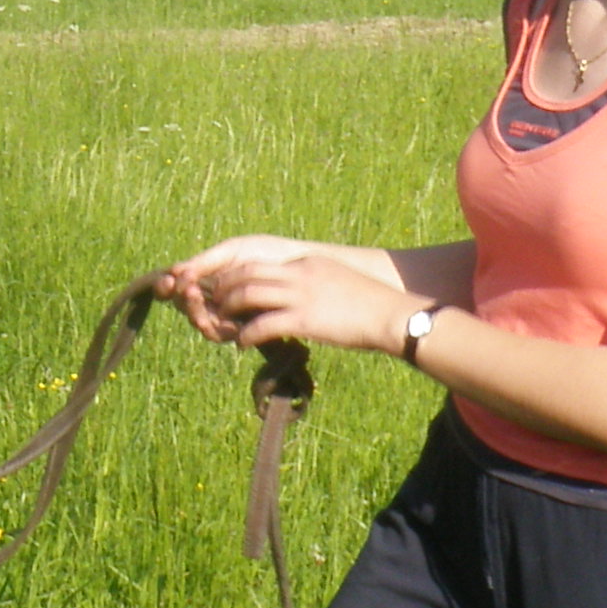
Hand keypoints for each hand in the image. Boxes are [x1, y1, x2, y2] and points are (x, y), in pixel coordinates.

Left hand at [164, 240, 408, 355]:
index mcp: (306, 263)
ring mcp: (301, 295)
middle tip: (214, 305)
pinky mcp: (304, 320)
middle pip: (245, 272)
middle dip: (223, 288)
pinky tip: (242, 344)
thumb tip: (301, 299)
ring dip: (228, 309)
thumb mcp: (337, 282)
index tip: (227, 290)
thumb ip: (315, 284)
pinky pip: (262, 325)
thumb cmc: (370, 305)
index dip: (237, 276)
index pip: (259, 263)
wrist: (392, 316)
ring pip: (247, 294)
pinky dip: (246, 335)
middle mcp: (299, 273)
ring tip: (223, 324)